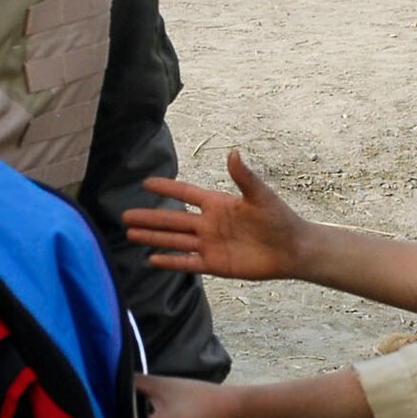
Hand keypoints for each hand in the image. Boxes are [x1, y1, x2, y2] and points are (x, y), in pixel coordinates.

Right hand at [124, 150, 308, 281]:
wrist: (292, 249)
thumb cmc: (279, 218)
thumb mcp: (260, 195)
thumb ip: (244, 177)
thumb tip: (233, 153)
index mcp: (217, 204)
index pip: (185, 193)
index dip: (167, 188)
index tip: (146, 183)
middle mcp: (209, 224)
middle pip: (172, 219)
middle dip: (149, 217)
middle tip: (124, 215)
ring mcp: (210, 244)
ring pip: (174, 240)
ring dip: (153, 237)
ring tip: (130, 234)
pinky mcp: (215, 264)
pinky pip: (187, 263)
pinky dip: (170, 262)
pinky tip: (152, 260)